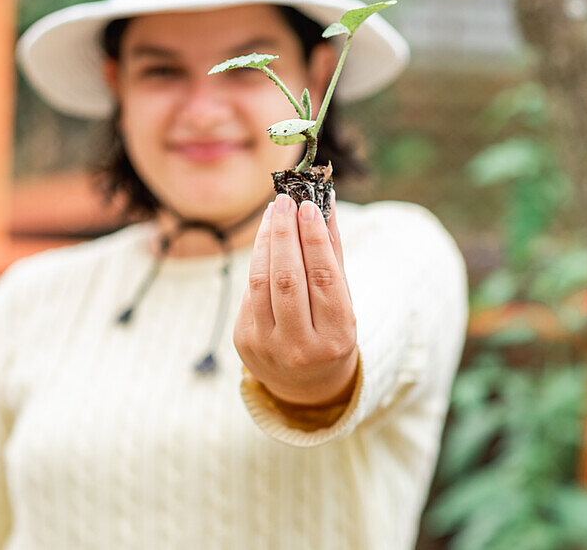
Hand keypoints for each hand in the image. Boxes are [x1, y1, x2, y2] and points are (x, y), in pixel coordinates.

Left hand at [233, 193, 358, 407]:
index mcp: (336, 337)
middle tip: (285, 200)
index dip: (314, 239)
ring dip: (266, 241)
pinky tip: (266, 240)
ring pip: (262, 282)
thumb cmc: (330, 331)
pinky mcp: (243, 341)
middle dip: (285, 233)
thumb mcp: (343, 299)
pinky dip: (258, 261)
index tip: (308, 206)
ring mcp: (267, 347)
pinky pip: (250, 292)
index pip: (323, 278)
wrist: (305, 385)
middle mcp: (301, 347)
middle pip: (288, 278)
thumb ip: (332, 253)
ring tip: (275, 212)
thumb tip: (324, 201)